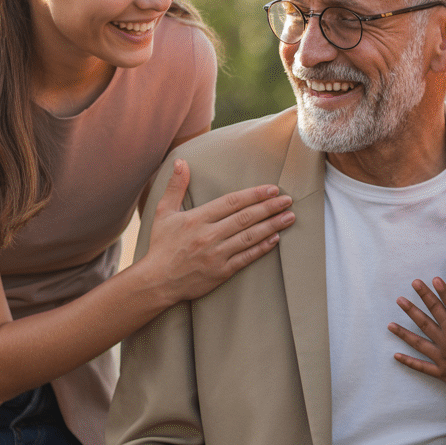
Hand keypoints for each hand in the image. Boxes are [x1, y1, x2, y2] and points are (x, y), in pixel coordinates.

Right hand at [140, 159, 294, 304]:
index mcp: (197, 219)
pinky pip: (246, 257)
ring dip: (272, 225)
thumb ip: (175, 187)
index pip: (231, 202)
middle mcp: (209, 235)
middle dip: (269, 207)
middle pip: (245, 218)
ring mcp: (217, 254)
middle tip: (288, 200)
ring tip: (289, 217)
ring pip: (250, 236)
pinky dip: (262, 248)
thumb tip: (181, 162)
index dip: (254, 195)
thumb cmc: (161, 246)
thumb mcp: (163, 213)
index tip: (272, 189)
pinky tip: (276, 238)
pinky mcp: (222, 272)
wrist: (157, 282)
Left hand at [389, 275, 445, 396]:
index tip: (433, 279)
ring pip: (420, 340)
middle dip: (421, 299)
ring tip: (390, 323)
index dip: (441, 291)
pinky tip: (396, 356)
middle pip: (432, 316)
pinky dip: (408, 361)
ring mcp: (443, 357)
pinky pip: (422, 366)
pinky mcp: (443, 372)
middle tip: (412, 286)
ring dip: (404, 331)